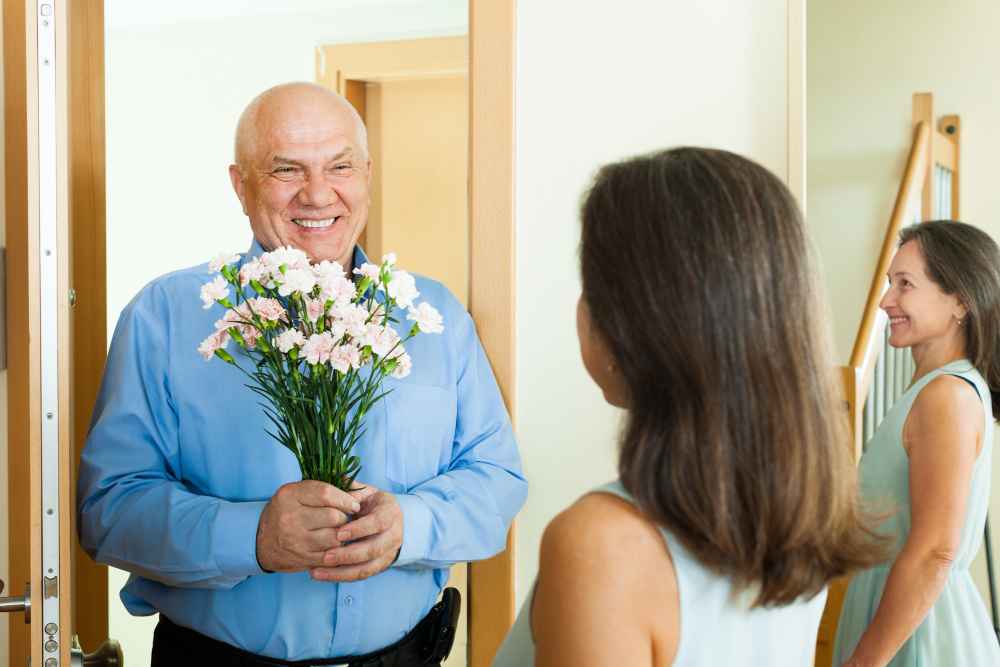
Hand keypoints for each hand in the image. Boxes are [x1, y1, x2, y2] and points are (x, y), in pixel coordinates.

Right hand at [256, 480, 375, 572]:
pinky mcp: (302, 558)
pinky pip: (331, 555)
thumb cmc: (287, 511)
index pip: (325, 493)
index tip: (354, 503)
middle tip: (345, 518)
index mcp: (289, 495)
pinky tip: (335, 544)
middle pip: (333, 516)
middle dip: (345, 517)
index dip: (345, 498)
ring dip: (343, 534)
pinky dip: (337, 550)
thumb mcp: (297, 492)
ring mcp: (295, 540)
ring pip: (334, 537)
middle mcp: (289, 517)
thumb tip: (358, 490)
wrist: (262, 541)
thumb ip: (323, 488)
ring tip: (340, 530)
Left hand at [309, 486, 403, 581]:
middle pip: (372, 549)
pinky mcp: (378, 567)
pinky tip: (321, 575)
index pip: (377, 523)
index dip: (359, 529)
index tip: (339, 533)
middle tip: (325, 556)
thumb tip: (335, 481)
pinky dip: (340, 577)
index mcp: (390, 513)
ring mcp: (387, 554)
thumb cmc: (373, 504)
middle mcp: (393, 536)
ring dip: (341, 572)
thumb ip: (352, 490)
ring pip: (366, 568)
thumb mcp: (367, 493)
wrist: (392, 521)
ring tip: (317, 570)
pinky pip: (360, 576)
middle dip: (348, 555)